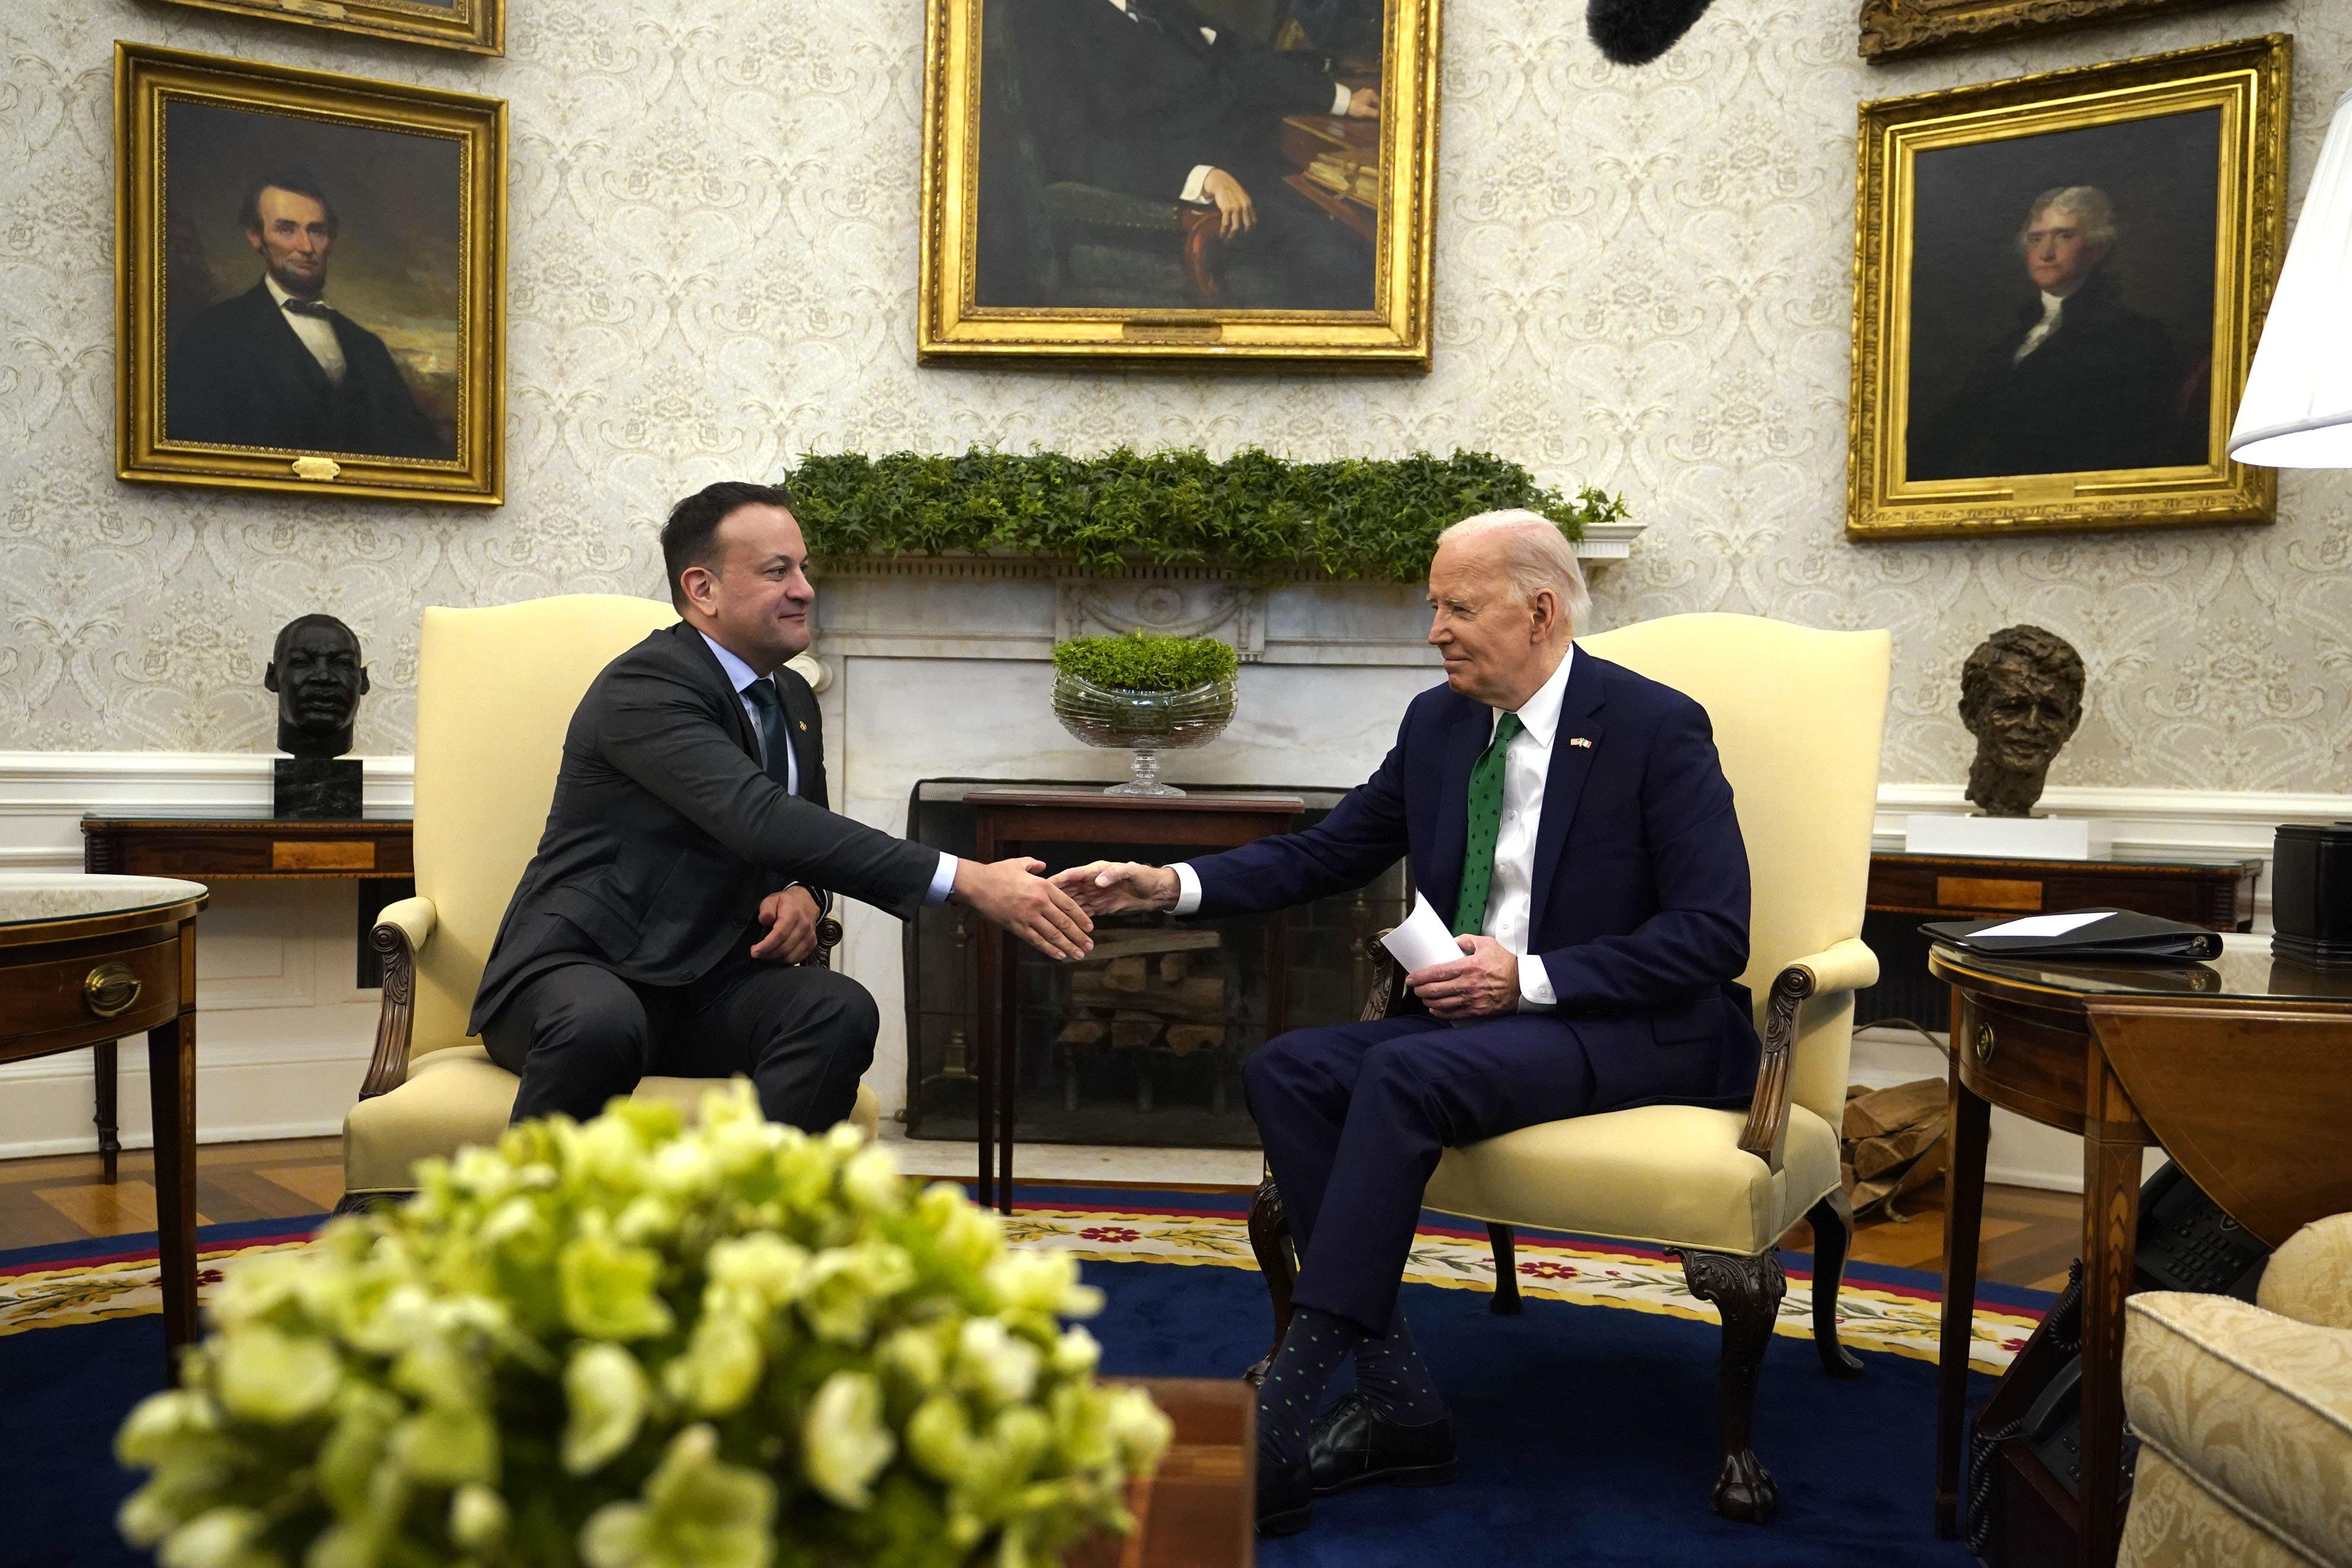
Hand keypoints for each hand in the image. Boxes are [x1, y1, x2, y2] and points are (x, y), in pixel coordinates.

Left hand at [749, 886, 821, 962]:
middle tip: (757, 953)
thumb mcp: (772, 899)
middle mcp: (804, 926)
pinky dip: (785, 960)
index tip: (755, 951)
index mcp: (793, 914)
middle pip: (784, 948)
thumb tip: (765, 920)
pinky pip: (797, 959)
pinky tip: (776, 955)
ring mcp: (810, 936)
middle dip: (767, 954)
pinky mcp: (812, 944)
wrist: (806, 902)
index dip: (766, 946)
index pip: (780, 934)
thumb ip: (766, 909)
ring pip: (791, 957)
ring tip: (766, 954)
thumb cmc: (787, 902)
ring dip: (775, 959)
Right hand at [953, 857, 1094, 959]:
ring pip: (1054, 935)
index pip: (1069, 906)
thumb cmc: (996, 873)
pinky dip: (1050, 950)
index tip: (1090, 928)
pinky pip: (1037, 941)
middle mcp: (1040, 903)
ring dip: (1069, 946)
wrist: (976, 885)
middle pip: (1065, 923)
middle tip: (1089, 946)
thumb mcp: (1019, 864)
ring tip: (1079, 955)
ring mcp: (1029, 916)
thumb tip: (1043, 865)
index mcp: (1044, 886)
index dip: (1081, 918)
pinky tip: (1059, 956)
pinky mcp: (1017, 927)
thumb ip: (1034, 865)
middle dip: (1079, 937)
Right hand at [1051, 861, 1181, 915]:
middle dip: (1054, 900)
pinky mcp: (1098, 908)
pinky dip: (1073, 923)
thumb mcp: (1131, 871)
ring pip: (1073, 906)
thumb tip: (1098, 881)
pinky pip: (1082, 916)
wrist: (1155, 891)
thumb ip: (1114, 874)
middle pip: (1068, 892)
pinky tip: (1063, 930)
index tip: (1044, 886)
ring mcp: (1093, 896)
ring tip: (1048, 922)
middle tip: (1038, 907)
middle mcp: (1090, 883)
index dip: (1058, 881)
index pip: (1072, 875)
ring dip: (1062, 914)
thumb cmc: (1143, 876)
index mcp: (1095, 871)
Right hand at [1200, 168, 1256, 238]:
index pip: (1253, 222)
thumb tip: (1245, 219)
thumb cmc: (1229, 190)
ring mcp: (1236, 207)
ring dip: (1231, 237)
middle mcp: (1244, 206)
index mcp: (1249, 204)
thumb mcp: (1241, 196)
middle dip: (1242, 238)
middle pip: (1246, 227)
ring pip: (1236, 227)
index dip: (1250, 232)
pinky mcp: (1226, 208)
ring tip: (1226, 242)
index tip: (1244, 239)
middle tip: (1236, 244)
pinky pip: (1226, 223)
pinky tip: (1221, 235)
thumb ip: (1245, 206)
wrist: (1220, 181)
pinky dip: (1223, 231)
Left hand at [1346, 86, 1380, 117]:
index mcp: (1372, 93)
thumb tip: (1379, 114)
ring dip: (1372, 106)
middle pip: (1375, 100)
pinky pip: (1366, 100)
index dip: (1380, 108)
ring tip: (1372, 112)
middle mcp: (1368, 91)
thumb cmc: (1355, 107)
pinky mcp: (1359, 94)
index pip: (1379, 101)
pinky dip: (1367, 104)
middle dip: (1376, 107)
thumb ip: (1374, 113)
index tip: (1381, 114)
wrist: (1344, 103)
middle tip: (1377, 114)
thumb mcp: (1366, 111)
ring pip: (1371, 100)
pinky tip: (1366, 109)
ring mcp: (1363, 92)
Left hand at [1407, 935, 1519, 1020]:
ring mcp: (1472, 1000)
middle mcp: (1467, 985)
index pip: (1437, 972)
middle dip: (1420, 990)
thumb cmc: (1505, 962)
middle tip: (1415, 988)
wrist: (1523, 982)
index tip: (1411, 978)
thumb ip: (1466, 940)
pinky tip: (1434, 1009)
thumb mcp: (1486, 943)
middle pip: (1435, 990)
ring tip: (1424, 997)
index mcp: (1468, 966)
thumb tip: (1451, 942)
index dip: (1420, 976)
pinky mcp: (1477, 1011)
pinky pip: (1453, 1014)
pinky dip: (1440, 1012)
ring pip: (1441, 1004)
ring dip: (1428, 1002)